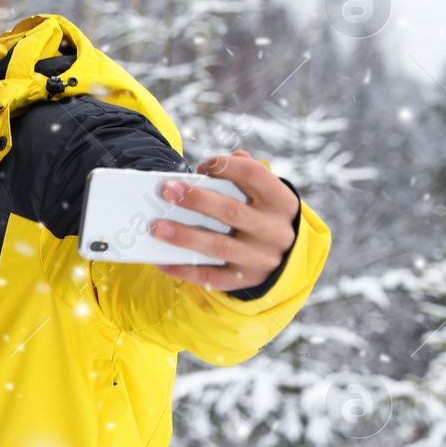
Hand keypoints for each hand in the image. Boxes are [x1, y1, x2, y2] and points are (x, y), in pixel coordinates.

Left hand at [149, 150, 298, 290]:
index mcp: (281, 201)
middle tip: (167, 191)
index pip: (254, 175)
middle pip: (231, 212)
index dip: (226, 166)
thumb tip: (207, 170)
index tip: (201, 167)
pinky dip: (185, 270)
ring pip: (219, 246)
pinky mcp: (246, 280)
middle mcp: (275, 230)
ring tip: (157, 227)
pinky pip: (212, 276)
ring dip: (185, 236)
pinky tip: (162, 261)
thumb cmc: (265, 215)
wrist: (289, 257)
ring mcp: (261, 259)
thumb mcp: (267, 194)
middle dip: (196, 200)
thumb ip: (243, 175)